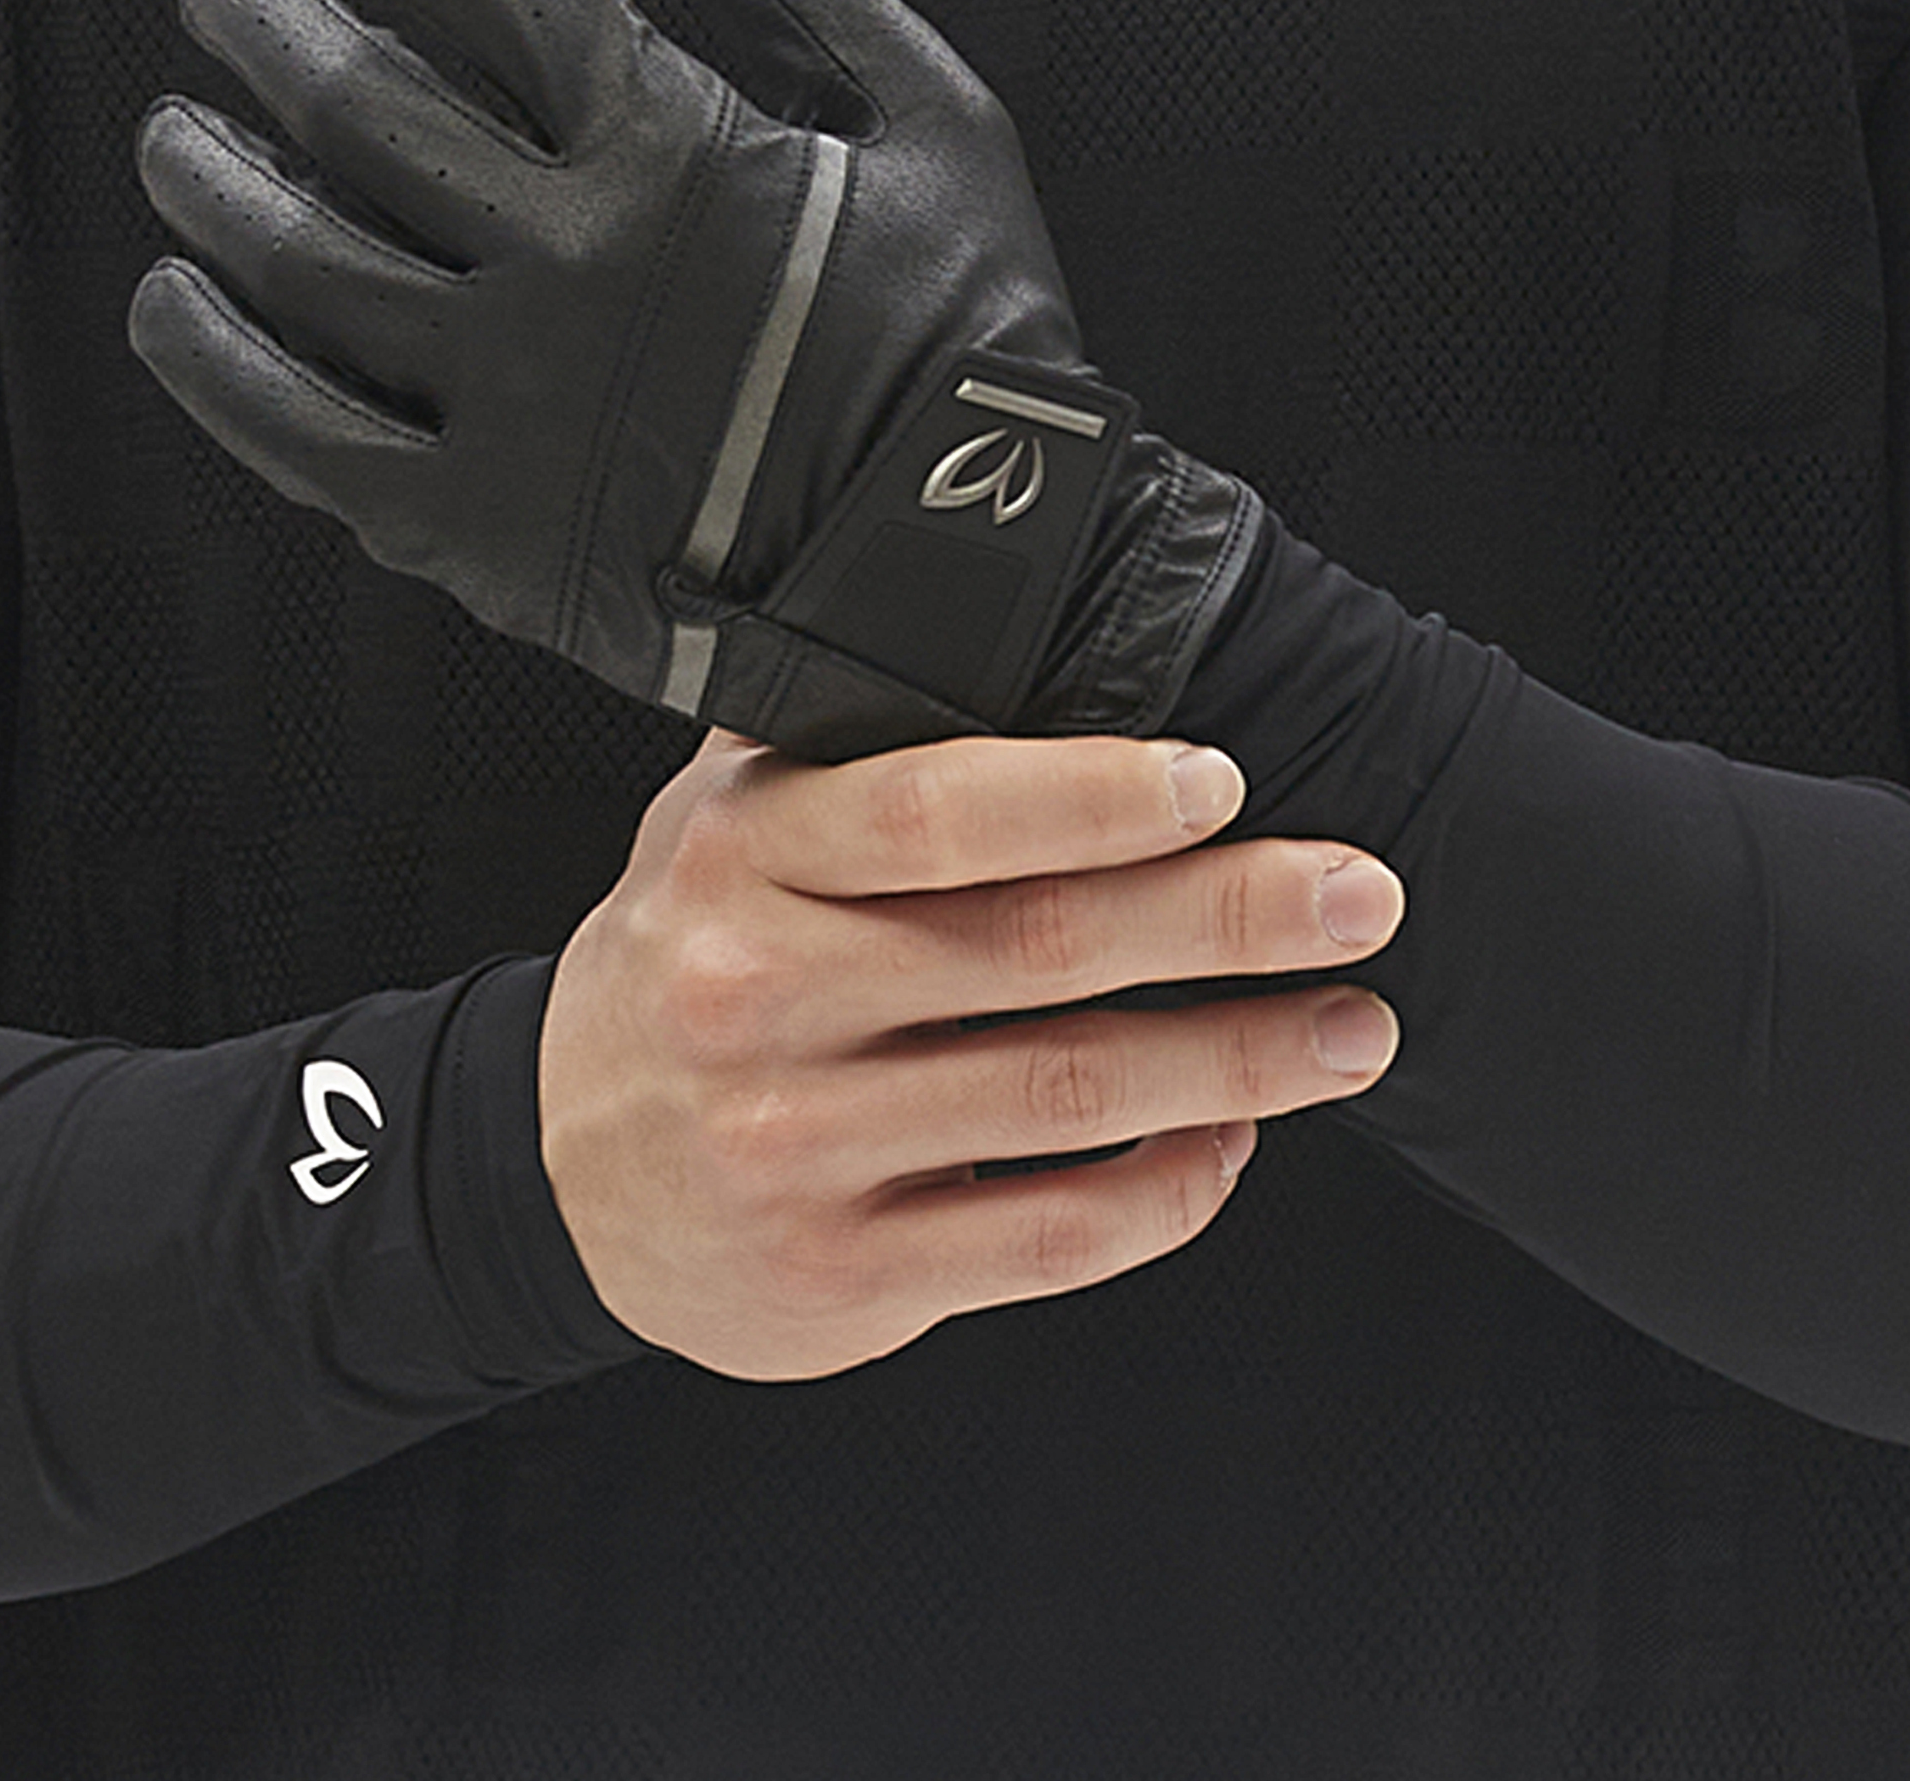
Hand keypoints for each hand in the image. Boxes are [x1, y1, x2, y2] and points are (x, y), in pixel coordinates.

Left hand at [129, 0, 1257, 762]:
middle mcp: (573, 259)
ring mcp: (517, 402)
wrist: (989, 585)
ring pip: (297, 259)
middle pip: (347, 98)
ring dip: (208, 177)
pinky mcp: (481, 533)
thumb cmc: (972, 333)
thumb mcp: (934, 107)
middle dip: (250, 10)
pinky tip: (173, 299)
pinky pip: (296, 433)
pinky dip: (211, 359)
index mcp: (674, 142)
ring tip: (180, 133)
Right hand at [537, 727, 1402, 1379]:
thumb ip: (846, 744)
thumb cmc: (685, 960)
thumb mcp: (721, 823)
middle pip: (1031, 949)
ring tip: (1349, 1026)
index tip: (1218, 782)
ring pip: (1063, 1097)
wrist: (557, 1171)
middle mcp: (761, 998)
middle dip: (1221, 918)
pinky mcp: (844, 1271)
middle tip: (1355, 895)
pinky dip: (1164, 1191)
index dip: (1087, 796)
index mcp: (742, 860)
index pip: (930, 814)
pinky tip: (1232, 1143)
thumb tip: (1023, 643)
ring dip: (1236, 1062)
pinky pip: (1045, 1235)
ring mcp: (800, 1145)